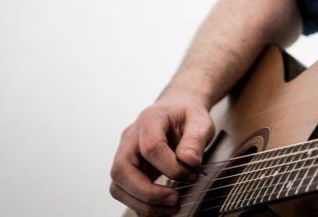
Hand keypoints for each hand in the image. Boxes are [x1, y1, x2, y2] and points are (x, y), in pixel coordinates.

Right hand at [109, 95, 214, 215]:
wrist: (177, 111)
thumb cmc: (187, 116)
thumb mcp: (200, 121)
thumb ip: (195, 140)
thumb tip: (189, 162)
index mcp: (149, 120)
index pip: (150, 147)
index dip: (171, 167)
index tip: (191, 174)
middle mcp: (130, 138)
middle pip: (121, 170)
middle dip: (148, 192)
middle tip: (175, 199)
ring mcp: (125, 155)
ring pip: (118, 186)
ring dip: (143, 204)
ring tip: (171, 207)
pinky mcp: (128, 170)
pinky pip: (125, 193)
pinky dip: (142, 206)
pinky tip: (163, 208)